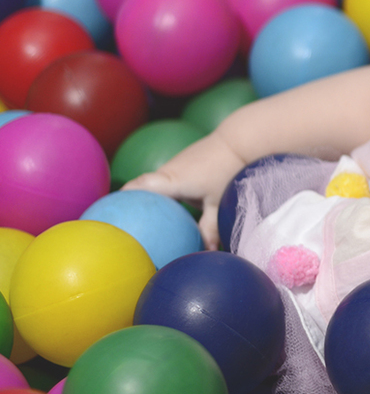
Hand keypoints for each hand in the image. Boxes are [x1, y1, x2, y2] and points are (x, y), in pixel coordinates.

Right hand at [121, 133, 246, 250]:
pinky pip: (162, 181)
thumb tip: (206, 252)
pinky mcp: (181, 164)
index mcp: (171, 181)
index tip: (106, 217)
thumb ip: (210, 228)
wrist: (240, 141)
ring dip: (143, 199)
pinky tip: (161, 209)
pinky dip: (158, 194)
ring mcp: (173, 166)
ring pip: (151, 184)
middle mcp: (167, 172)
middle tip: (114, 223)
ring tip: (133, 220)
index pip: (137, 189)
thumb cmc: (230, 171)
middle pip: (138, 188)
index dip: (120, 202)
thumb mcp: (220, 203)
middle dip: (126, 203)